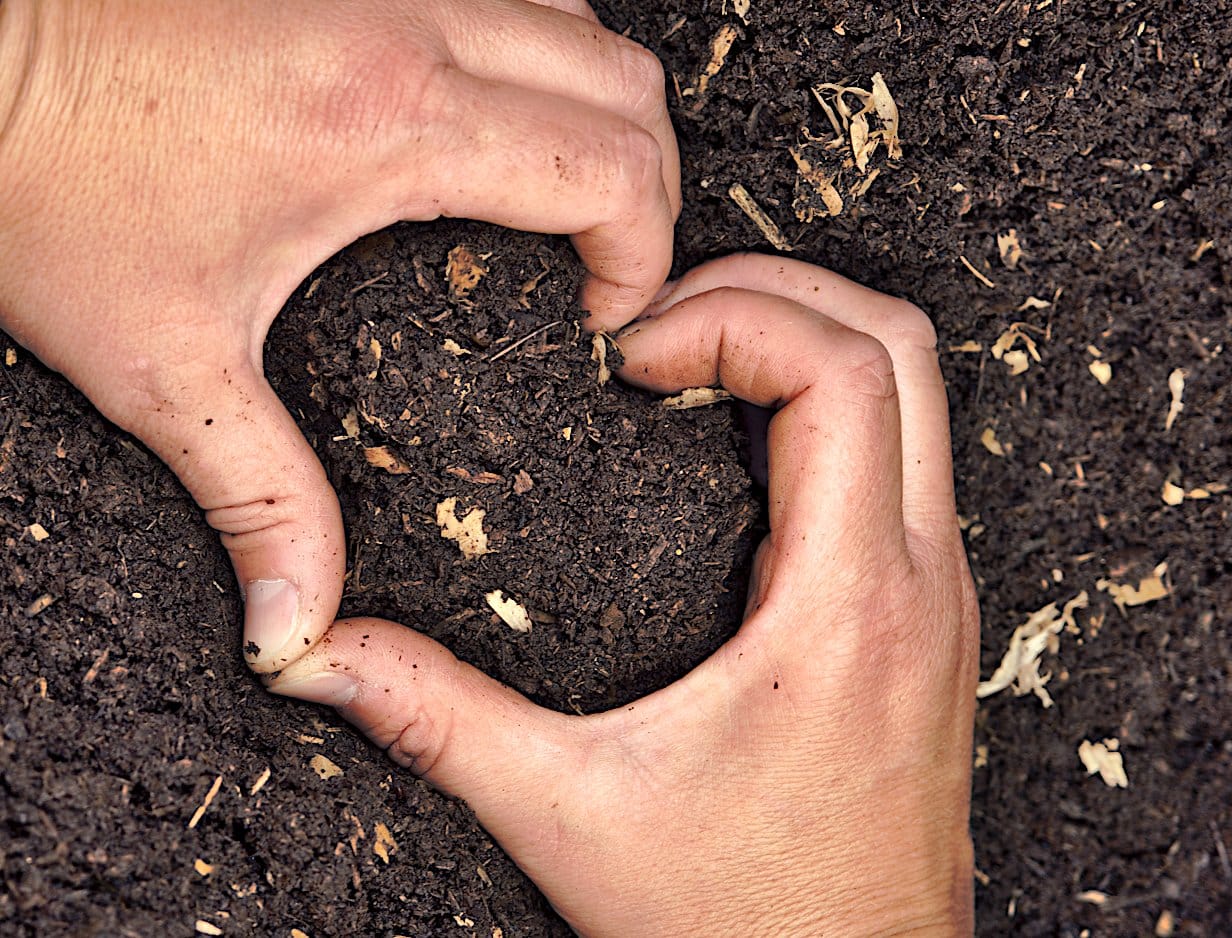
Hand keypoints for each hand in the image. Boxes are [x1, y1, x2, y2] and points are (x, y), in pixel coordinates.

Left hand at [0, 0, 677, 670]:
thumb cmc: (35, 172)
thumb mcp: (159, 361)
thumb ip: (257, 500)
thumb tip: (296, 628)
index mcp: (389, 123)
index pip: (610, 168)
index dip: (644, 255)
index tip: (605, 318)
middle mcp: (409, 19)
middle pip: (626, 86)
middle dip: (647, 186)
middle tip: (604, 265)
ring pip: (579, 19)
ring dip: (597, 109)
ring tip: (562, 194)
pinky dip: (536, 51)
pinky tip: (489, 117)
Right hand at [265, 255, 979, 934]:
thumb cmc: (745, 921)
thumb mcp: (571, 817)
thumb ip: (441, 723)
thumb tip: (326, 654)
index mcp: (847, 603)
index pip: (840, 368)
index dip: (728, 317)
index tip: (627, 362)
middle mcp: (920, 580)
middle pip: (898, 345)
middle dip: (775, 291)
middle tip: (657, 327)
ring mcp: (939, 596)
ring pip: (918, 394)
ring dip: (811, 339)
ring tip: (689, 364)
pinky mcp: (929, 619)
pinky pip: (908, 455)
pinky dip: (832, 405)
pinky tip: (736, 450)